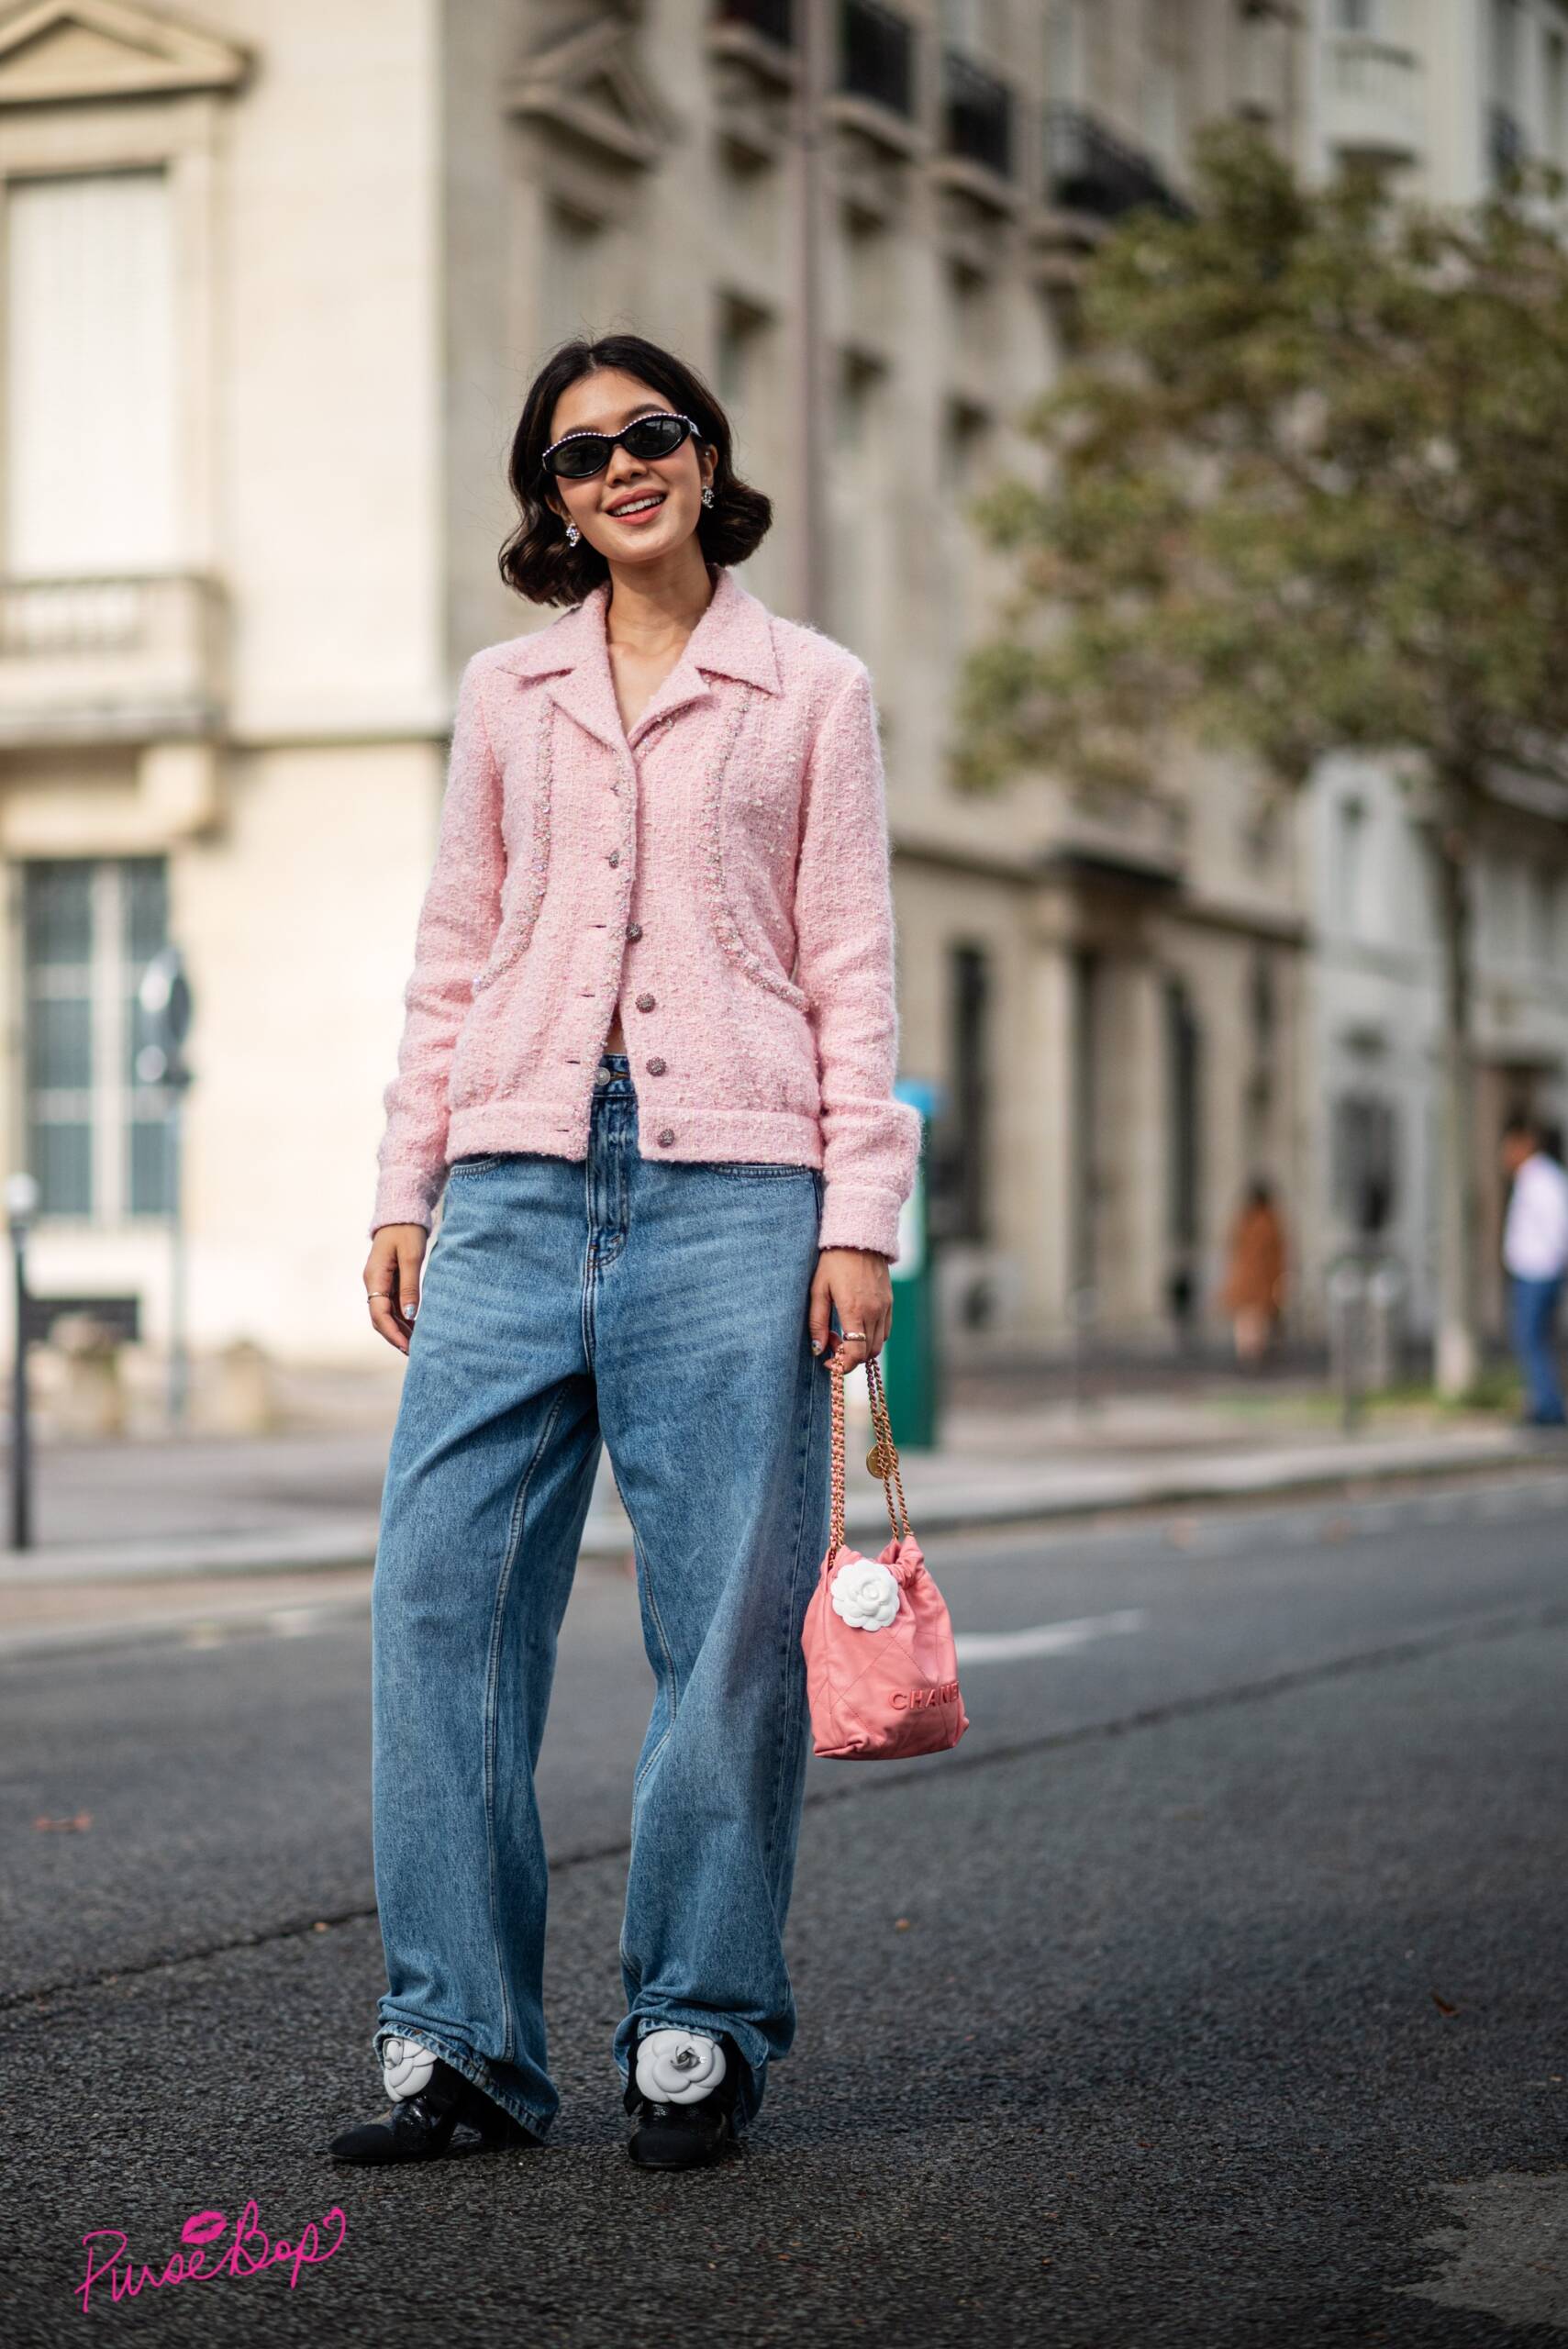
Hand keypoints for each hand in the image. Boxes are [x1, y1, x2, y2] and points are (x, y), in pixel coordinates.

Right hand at [364, 1224, 426, 1355]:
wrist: (402, 1213)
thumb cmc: (407, 1232)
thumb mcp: (412, 1258)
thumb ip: (410, 1286)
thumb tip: (410, 1314)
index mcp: (375, 1277)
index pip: (379, 1314)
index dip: (392, 1333)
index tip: (407, 1347)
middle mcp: (373, 1283)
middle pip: (380, 1318)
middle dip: (395, 1336)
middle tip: (415, 1352)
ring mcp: (379, 1283)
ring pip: (386, 1314)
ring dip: (399, 1330)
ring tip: (417, 1345)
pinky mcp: (388, 1281)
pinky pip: (392, 1305)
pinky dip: (402, 1318)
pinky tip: (416, 1327)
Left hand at [808, 1248, 892, 1374]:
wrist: (858, 1238)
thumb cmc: (833, 1262)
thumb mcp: (818, 1290)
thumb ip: (817, 1322)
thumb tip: (818, 1350)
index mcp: (854, 1310)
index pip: (856, 1352)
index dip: (843, 1366)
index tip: (829, 1363)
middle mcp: (874, 1311)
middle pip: (868, 1352)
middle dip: (849, 1357)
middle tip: (831, 1342)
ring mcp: (885, 1307)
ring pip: (878, 1344)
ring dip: (860, 1348)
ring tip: (842, 1332)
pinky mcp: (890, 1302)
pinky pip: (885, 1331)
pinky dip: (871, 1337)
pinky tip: (856, 1324)